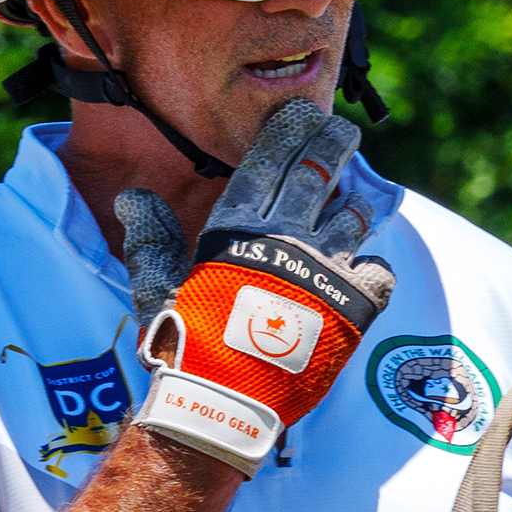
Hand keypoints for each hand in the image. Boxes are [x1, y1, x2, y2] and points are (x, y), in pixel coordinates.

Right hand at [125, 104, 397, 473]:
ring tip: (357, 197)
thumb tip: (133, 197)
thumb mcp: (158, 287)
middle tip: (344, 129)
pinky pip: (378, 269)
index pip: (266, 164)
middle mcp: (285, 238)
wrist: (226, 401)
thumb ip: (152, 240)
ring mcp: (325, 268)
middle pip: (317, 174)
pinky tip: (368, 269)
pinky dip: (374, 266)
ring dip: (354, 203)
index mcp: (237, 229)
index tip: (302, 111)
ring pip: (351, 216)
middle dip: (332, 143)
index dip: (286, 133)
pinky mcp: (356, 303)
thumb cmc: (187, 344)